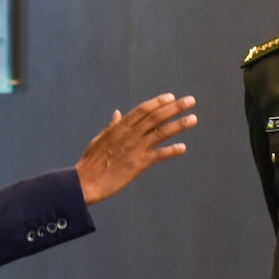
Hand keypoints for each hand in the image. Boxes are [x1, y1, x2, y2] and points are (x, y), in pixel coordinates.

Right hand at [75, 93, 198, 203]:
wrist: (85, 182)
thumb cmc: (91, 162)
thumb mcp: (100, 139)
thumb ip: (112, 126)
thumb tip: (117, 113)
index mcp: (120, 127)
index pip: (142, 110)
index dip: (158, 102)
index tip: (171, 97)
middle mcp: (129, 134)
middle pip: (155, 117)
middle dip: (174, 108)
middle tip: (191, 101)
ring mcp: (135, 148)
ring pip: (161, 132)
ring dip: (179, 125)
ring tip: (193, 118)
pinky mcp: (138, 164)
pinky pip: (158, 155)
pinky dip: (171, 151)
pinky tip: (183, 147)